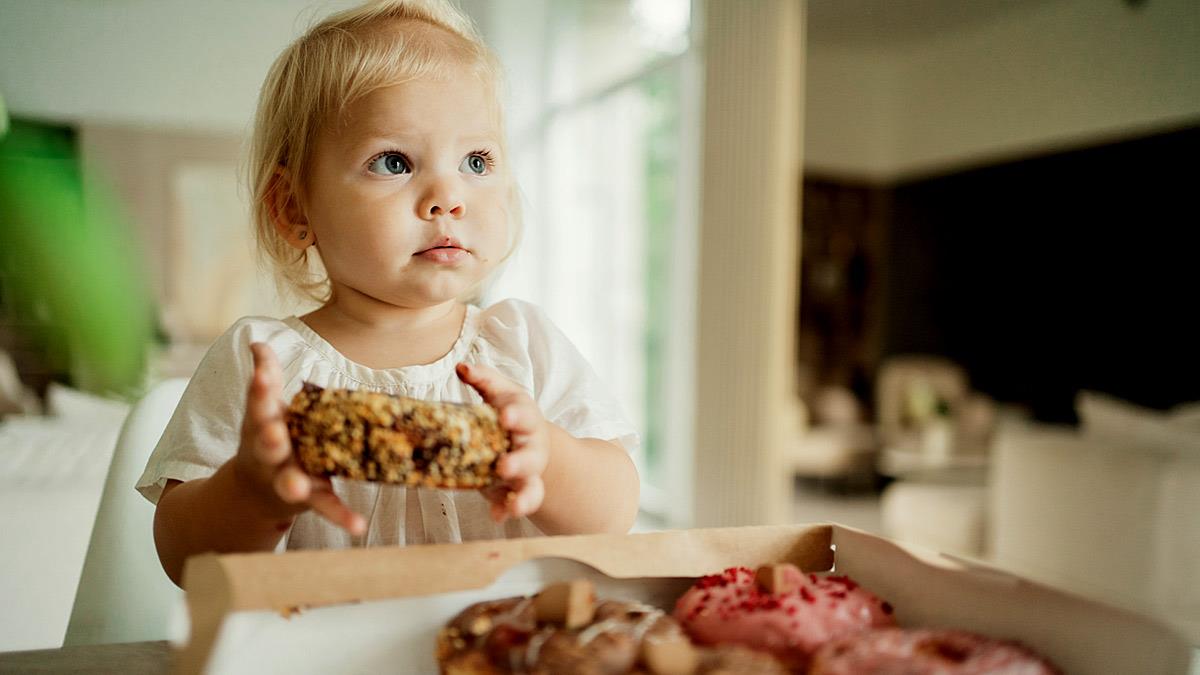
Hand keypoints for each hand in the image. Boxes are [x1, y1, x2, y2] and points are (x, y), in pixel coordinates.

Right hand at [234, 343, 364, 534]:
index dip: (260, 388)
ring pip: (289, 482)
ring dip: (293, 485)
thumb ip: (264, 375)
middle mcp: (270, 452)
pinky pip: (327, 507)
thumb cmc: (267, 436)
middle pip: (267, 446)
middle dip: (269, 440)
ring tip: (298, 489)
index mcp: (260, 423)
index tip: (262, 376)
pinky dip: (341, 517)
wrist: (253, 492)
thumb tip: (257, 342)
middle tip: (273, 436)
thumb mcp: (263, 408)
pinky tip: (358, 526)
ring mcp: (286, 477)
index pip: (258, 402)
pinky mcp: (309, 498)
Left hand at [456, 362, 549, 521]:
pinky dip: (510, 510)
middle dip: (519, 461)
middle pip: (531, 454)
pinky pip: (520, 503)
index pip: (524, 413)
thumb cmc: (508, 413)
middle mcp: (530, 445)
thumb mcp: (500, 393)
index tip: (504, 417)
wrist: (529, 441)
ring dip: (524, 496)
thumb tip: (462, 367)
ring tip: (514, 506)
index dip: (516, 415)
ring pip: (532, 485)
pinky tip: (498, 516)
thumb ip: (484, 380)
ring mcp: (527, 471)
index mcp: (524, 417)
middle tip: (503, 466)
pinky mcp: (518, 490)